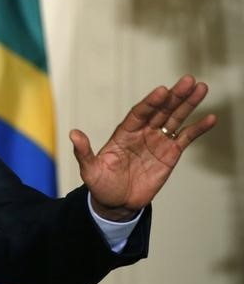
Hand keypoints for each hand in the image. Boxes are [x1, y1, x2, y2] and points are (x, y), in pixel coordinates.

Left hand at [69, 75, 216, 220]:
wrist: (116, 203)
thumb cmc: (101, 184)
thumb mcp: (89, 170)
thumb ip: (84, 152)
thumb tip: (73, 134)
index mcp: (123, 133)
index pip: (139, 113)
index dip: (150, 102)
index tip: (162, 90)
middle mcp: (142, 132)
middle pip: (160, 110)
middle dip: (174, 96)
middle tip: (188, 80)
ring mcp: (157, 141)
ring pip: (174, 119)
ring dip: (188, 104)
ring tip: (201, 88)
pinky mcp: (170, 154)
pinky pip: (185, 138)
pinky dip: (197, 129)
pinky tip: (210, 118)